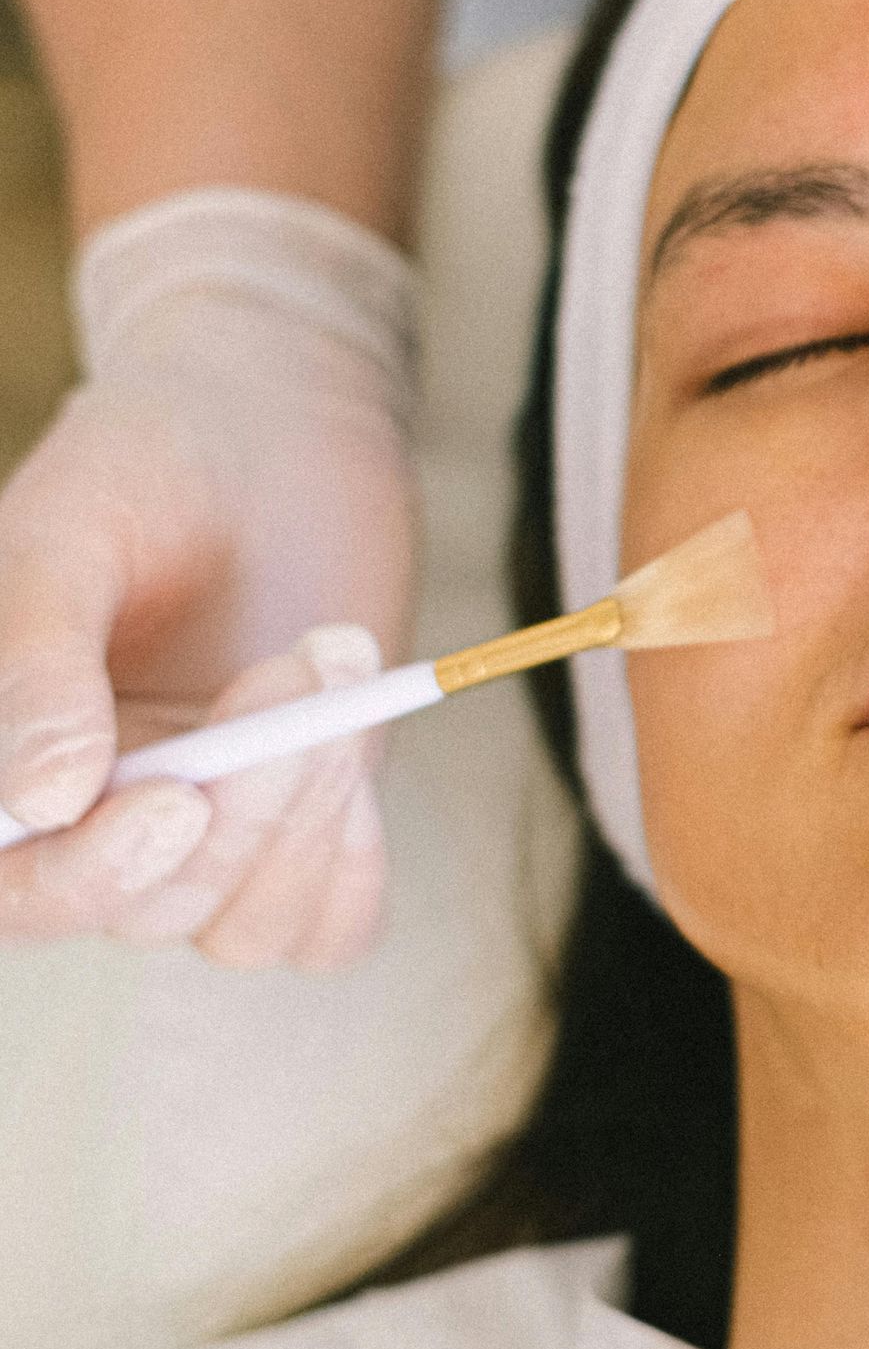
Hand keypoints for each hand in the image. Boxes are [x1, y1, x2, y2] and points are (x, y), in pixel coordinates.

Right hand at [0, 191, 418, 963]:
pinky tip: (354, 750)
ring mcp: (198, 829)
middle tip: (295, 668)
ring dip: (306, 809)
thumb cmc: (149, 457)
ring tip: (334, 652)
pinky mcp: (296, 825)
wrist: (275, 417)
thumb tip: (43, 803)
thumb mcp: (69, 531)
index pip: (10, 887)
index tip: (175, 803)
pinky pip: (323, 930)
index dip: (81, 876)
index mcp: (6, 754)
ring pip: (238, 921)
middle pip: (137, 906)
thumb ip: (37, 661)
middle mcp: (88, 817)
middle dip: (235, 810)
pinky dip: (349, 867)